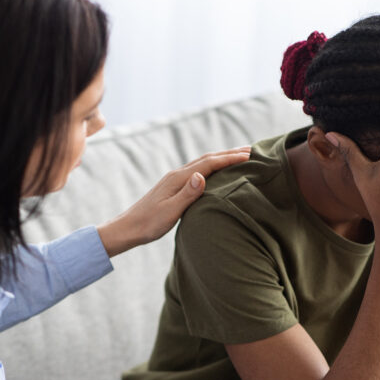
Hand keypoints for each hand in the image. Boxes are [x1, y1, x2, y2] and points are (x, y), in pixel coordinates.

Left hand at [97, 146, 250, 255]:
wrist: (128, 228)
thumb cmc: (149, 224)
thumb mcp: (170, 211)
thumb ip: (187, 193)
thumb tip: (201, 175)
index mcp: (178, 179)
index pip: (209, 164)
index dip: (230, 159)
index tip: (249, 156)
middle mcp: (177, 175)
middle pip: (207, 159)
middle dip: (229, 153)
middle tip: (251, 151)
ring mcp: (175, 180)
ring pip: (202, 163)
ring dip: (221, 158)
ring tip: (239, 157)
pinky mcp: (173, 187)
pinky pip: (198, 171)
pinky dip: (212, 167)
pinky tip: (216, 172)